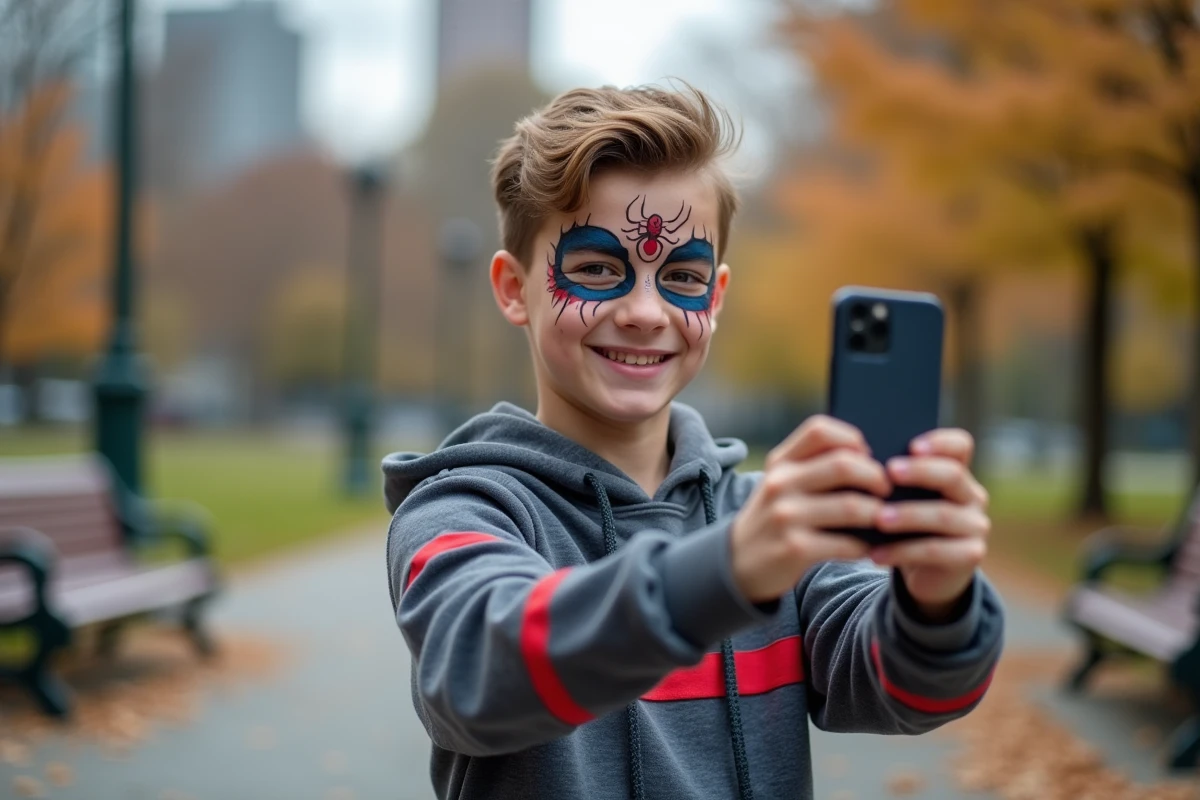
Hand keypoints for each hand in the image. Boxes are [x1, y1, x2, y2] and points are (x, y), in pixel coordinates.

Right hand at [730, 415, 890, 602]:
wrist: (739, 561)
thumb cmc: (776, 516)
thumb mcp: (782, 482)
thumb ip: (814, 464)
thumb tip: (870, 458)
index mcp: (781, 462)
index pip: (819, 430)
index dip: (852, 438)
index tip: (867, 456)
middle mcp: (780, 484)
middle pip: (843, 464)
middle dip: (876, 477)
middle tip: (886, 490)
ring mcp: (786, 516)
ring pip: (851, 506)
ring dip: (878, 514)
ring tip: (883, 519)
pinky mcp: (795, 548)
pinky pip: (848, 543)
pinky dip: (865, 545)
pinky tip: (867, 546)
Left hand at [869, 429, 990, 620]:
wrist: (924, 572)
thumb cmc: (906, 526)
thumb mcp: (900, 501)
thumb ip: (892, 482)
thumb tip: (858, 462)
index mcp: (955, 473)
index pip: (960, 445)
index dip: (940, 441)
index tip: (911, 445)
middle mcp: (971, 495)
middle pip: (952, 475)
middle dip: (919, 472)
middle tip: (887, 472)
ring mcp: (975, 525)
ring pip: (943, 515)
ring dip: (907, 515)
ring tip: (877, 518)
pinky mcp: (971, 554)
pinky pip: (936, 550)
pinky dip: (902, 551)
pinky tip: (876, 553)